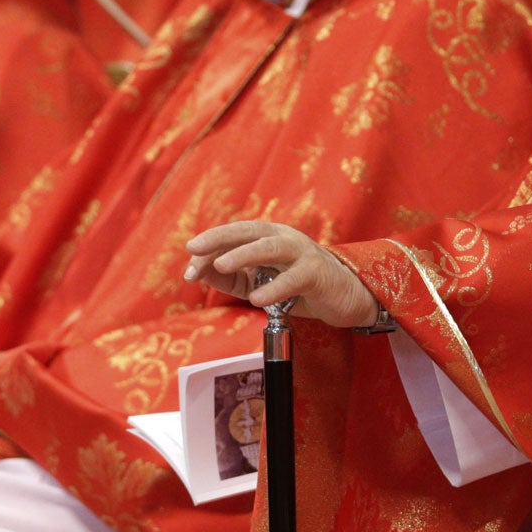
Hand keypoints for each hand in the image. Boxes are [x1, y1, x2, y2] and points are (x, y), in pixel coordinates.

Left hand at [183, 222, 380, 328]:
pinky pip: (294, 279)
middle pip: (248, 231)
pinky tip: (257, 300)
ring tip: (221, 265)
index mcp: (267, 236)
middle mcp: (283, 238)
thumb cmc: (298, 287)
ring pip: (270, 247)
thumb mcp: (258, 280)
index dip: (209, 245)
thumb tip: (197, 272)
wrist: (343, 297)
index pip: (234, 235)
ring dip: (244, 254)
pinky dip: (275, 288)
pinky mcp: (317, 273)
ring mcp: (302, 253)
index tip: (188, 264)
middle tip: (193, 249)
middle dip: (219, 238)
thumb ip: (230, 277)